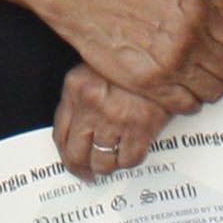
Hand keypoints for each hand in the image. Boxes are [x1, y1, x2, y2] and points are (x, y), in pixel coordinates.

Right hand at [43, 0, 222, 112]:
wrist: (90, 0)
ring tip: (198, 78)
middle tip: (213, 64)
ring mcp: (171, 65)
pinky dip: (188, 101)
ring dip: (209, 87)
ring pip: (212, 90)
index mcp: (200, 12)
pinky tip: (181, 90)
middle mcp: (190, 41)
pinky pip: (185, 104)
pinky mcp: (151, 84)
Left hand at [52, 66, 170, 176]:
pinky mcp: (141, 126)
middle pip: (77, 153)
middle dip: (83, 167)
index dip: (66, 155)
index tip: (73, 162)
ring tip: (111, 163)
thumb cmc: (130, 58)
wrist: (162, 50)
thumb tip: (76, 131)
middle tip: (90, 172)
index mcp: (76, 88)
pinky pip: (129, 159)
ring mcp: (115, 118)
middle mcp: (91, 106)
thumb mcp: (95, 66)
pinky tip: (130, 152)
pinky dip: (128, 161)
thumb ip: (82, 95)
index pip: (60, 135)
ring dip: (106, 166)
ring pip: (103, 161)